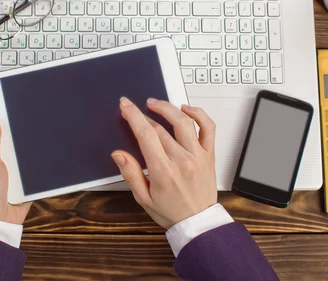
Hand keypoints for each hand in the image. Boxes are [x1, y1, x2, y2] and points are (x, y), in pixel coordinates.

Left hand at [0, 111, 31, 224]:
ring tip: (38, 141)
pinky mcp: (23, 180)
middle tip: (31, 122)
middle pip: (12, 138)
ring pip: (24, 152)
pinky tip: (42, 160)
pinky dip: (37, 165)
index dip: (1, 116)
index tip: (12, 103)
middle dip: (20, 133)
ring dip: (30, 151)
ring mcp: (11, 170)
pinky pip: (33, 168)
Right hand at [112, 97, 216, 228]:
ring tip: (155, 104)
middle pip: (160, 127)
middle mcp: (182, 161)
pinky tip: (186, 109)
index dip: (134, 116)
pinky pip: (208, 127)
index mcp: (163, 171)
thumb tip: (119, 154)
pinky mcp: (208, 154)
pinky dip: (198, 113)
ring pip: (183, 122)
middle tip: (134, 109)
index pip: (146, 135)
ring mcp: (197, 156)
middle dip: (144, 114)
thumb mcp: (143, 198)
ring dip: (167, 108)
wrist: (198, 222)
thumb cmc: (171, 211)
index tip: (126, 105)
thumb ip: (131, 174)